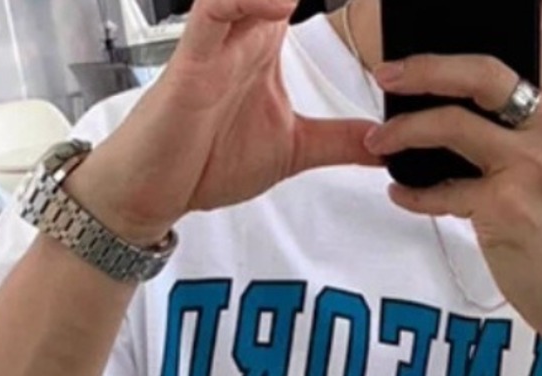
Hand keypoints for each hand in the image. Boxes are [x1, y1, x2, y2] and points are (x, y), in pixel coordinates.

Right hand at [67, 0, 381, 244]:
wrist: (156, 190)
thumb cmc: (209, 160)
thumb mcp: (294, 150)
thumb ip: (339, 141)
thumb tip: (385, 144)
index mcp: (266, 45)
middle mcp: (244, 35)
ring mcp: (218, 45)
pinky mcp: (192, 63)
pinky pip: (212, 14)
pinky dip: (241, 1)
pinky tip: (279, 3)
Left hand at [363, 0, 541, 339]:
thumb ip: (537, 123)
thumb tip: (476, 99)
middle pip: (484, 71)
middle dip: (425, 67)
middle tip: (388, 72)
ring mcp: (532, 169)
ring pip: (453, 125)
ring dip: (404, 130)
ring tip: (378, 139)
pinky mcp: (506, 210)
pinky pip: (443, 191)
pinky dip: (413, 193)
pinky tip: (400, 191)